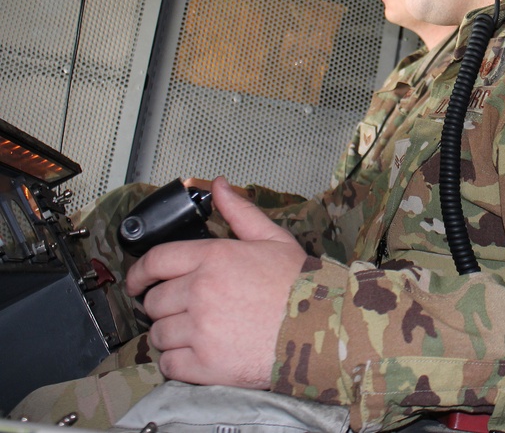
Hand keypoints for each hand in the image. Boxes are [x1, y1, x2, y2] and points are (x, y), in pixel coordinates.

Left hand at [125, 177, 306, 387]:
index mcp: (215, 258)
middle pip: (154, 301)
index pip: (156, 261)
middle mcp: (202, 291)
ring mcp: (201, 329)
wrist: (321, 328)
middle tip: (184, 310)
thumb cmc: (300, 285)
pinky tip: (197, 354)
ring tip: (194, 333)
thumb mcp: (273, 239)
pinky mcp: (205, 364)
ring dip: (170, 335)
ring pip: (159, 334)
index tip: (137, 282)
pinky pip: (169, 364)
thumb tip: (218, 186)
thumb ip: (240, 212)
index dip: (139, 273)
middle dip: (164, 306)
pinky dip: (177, 362)